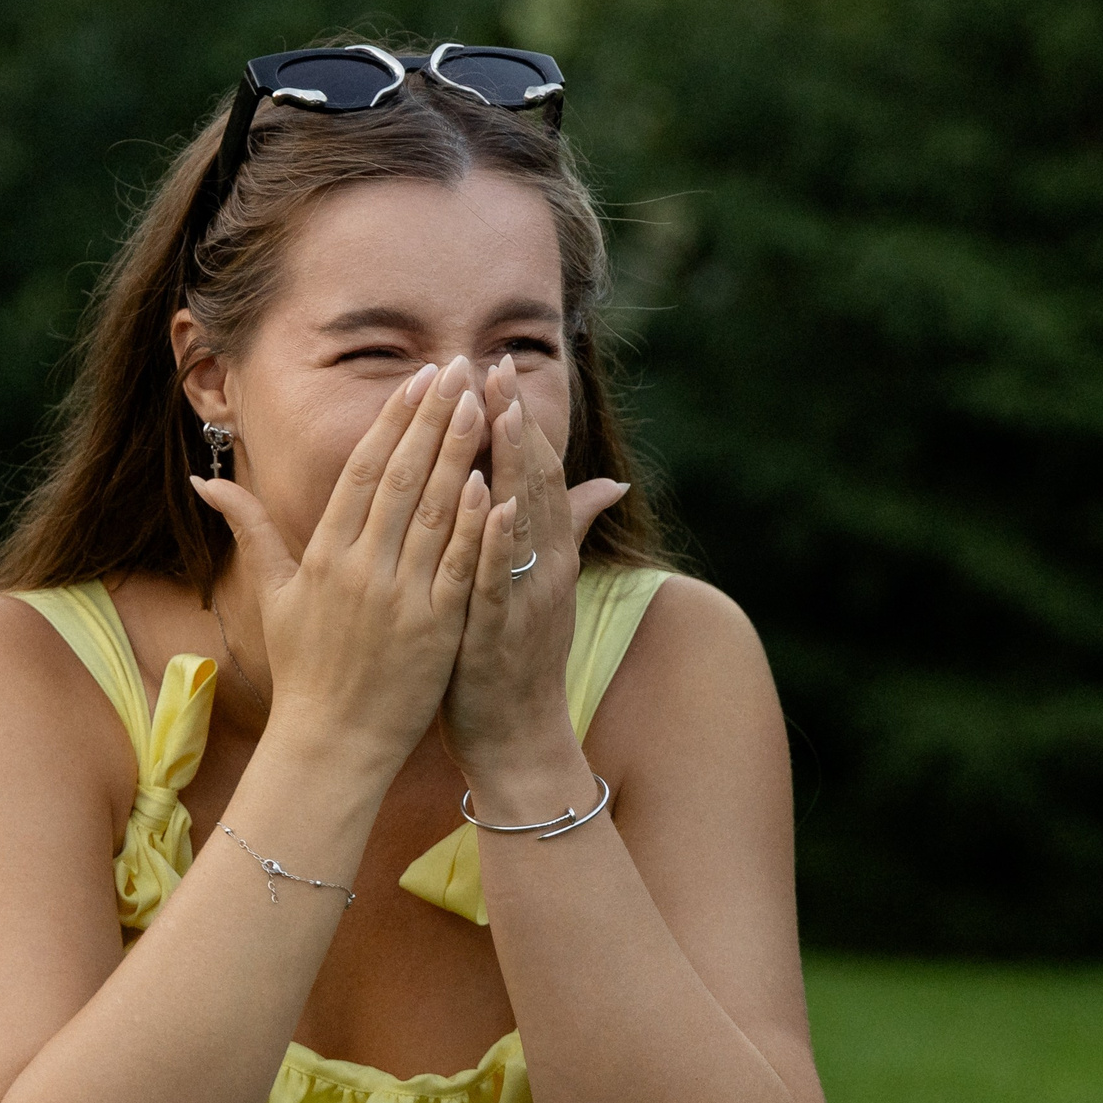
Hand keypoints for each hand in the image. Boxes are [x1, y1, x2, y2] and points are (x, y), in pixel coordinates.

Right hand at [190, 355, 492, 771]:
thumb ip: (251, 530)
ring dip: (461, 455)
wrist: (332, 743)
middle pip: (403, 478)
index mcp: (325, 554)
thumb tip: (206, 481)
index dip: (391, 420)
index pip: (363, 471)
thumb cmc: (305, 669)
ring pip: (436, 512)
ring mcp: (401, 598)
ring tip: (484, 406)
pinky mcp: (436, 629)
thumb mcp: (274, 595)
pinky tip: (493, 483)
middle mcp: (361, 568)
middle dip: (433, 419)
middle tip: (459, 370)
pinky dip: (476, 525)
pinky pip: (458, 566)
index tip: (416, 379)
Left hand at [441, 357, 628, 792]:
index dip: (517, 417)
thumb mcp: (545, 586)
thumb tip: (614, 482)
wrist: (517, 739)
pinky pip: (500, 577)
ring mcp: (526, 599)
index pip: (533, 471)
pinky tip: (489, 499)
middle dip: (512, 421)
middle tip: (492, 363)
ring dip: (509, 463)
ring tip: (494, 409)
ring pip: (521, 520)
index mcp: (548, 554)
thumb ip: (573, 529)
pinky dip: (498, 538)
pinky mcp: (500, 632)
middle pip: (531, 482)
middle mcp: (545, 568)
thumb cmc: (516, 659)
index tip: (496, 364)